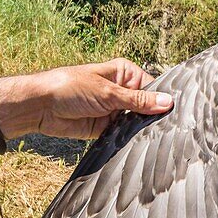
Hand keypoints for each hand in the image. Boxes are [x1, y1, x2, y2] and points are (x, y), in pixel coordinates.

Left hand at [0, 58, 172, 139]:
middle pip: (146, 106)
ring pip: (136, 121)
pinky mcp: (106, 127)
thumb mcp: (108, 93)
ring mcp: (114, 110)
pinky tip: (141, 143)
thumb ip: (138, 101)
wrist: (40, 107)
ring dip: (141, 128)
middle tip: (171, 127)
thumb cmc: (71, 87)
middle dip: (153, 116)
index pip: (152, 87)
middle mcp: (122, 91)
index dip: (162, 99)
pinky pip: (124, 134)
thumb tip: (168, 102)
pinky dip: (129, 138)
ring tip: (159, 137)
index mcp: (125, 74)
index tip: (176, 112)